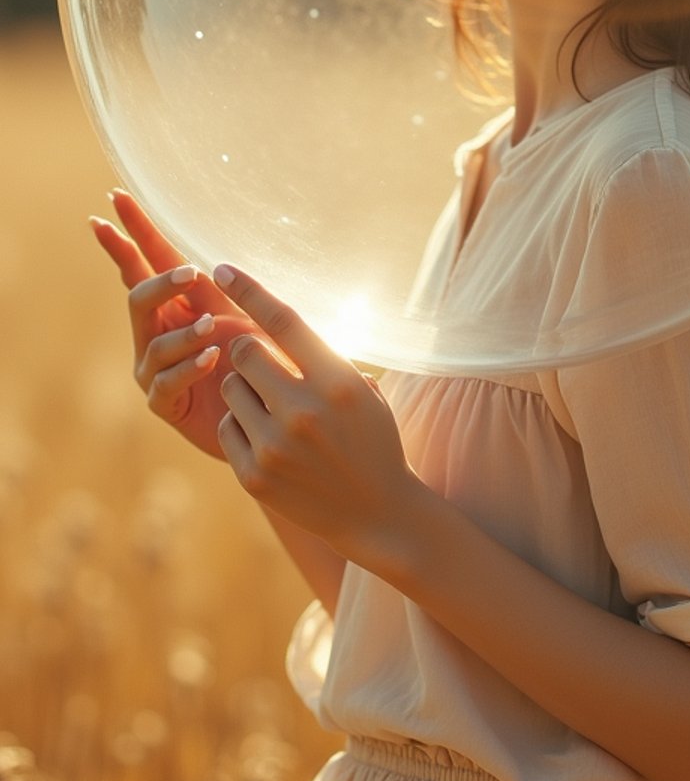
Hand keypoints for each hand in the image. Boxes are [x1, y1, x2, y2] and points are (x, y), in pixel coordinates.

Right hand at [90, 192, 255, 459]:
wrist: (270, 417)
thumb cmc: (259, 361)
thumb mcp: (245, 314)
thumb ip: (222, 291)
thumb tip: (202, 262)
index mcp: (175, 305)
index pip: (144, 264)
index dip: (129, 234)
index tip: (113, 200)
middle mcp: (156, 334)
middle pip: (139, 297)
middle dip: (161, 284)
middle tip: (190, 275)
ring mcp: (155, 370)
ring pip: (155, 343)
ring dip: (186, 333)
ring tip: (214, 328)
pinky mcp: (165, 403)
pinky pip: (167, 381)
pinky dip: (189, 367)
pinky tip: (212, 358)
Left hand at [212, 264, 421, 568]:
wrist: (376, 513)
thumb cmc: (372, 439)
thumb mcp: (363, 391)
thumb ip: (322, 356)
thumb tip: (273, 318)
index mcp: (338, 382)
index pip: (283, 321)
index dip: (249, 290)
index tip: (222, 268)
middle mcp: (304, 411)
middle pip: (244, 350)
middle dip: (248, 349)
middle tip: (264, 363)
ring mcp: (275, 447)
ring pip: (231, 388)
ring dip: (245, 389)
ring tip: (275, 410)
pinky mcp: (253, 476)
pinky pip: (227, 425)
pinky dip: (242, 425)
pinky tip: (271, 441)